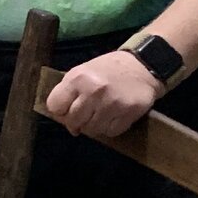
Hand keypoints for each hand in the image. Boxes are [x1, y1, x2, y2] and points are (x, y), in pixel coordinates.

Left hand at [43, 49, 161, 138]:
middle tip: (85, 115)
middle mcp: (92, 91)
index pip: (55, 106)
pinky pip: (110, 132)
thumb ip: (69, 91)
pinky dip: (110, 128)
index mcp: (77, 78)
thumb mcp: (83, 71)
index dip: (60, 111)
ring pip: (91, 130)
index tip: (67, 110)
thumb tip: (60, 117)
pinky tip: (114, 116)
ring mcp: (111, 104)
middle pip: (72, 121)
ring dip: (94, 126)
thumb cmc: (109, 69)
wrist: (142, 65)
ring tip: (101, 114)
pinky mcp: (127, 114)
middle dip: (76, 122)